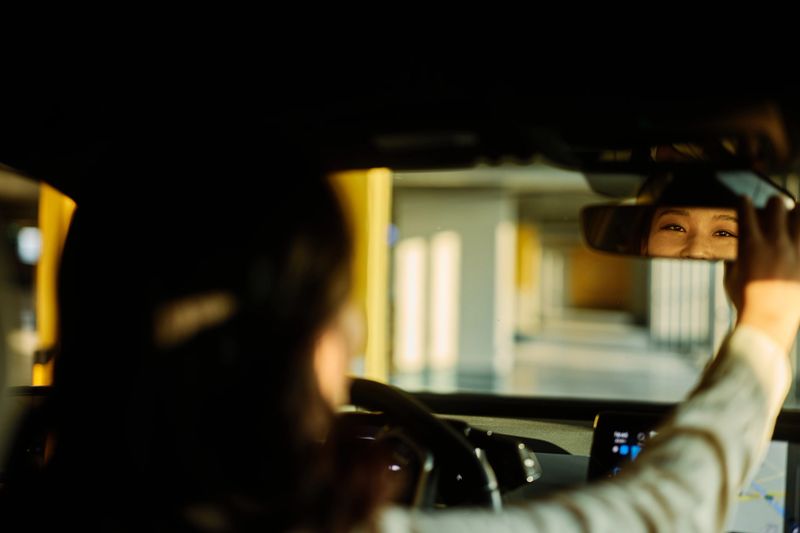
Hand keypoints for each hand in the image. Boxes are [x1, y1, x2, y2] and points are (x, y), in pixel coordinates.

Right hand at [728, 196, 799, 350]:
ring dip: (796, 212)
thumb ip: (733, 259)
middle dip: (773, 203)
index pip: (745, 209)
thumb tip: (734, 250)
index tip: (743, 201)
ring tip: (793, 217)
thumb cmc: (745, 301)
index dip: (743, 202)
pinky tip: (796, 238)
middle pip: (777, 204)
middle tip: (772, 209)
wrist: (768, 321)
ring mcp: (795, 250)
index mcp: (750, 244)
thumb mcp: (730, 277)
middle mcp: (775, 242)